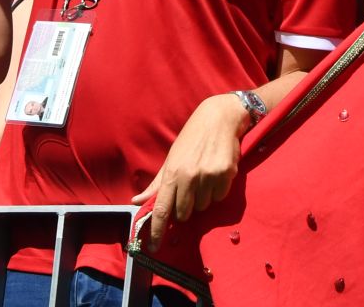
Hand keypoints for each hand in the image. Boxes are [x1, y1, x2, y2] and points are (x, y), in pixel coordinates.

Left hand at [133, 93, 248, 247]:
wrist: (220, 117)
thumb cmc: (192, 137)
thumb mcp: (172, 157)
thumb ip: (156, 183)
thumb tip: (136, 201)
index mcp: (173, 173)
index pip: (162, 209)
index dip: (157, 231)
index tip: (153, 248)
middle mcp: (190, 176)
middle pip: (184, 213)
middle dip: (185, 208)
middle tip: (189, 191)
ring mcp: (209, 176)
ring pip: (204, 206)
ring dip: (203, 198)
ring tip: (204, 178)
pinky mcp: (227, 174)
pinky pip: (220, 196)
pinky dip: (217, 191)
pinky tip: (216, 174)